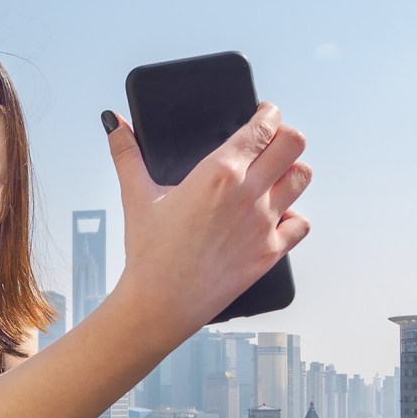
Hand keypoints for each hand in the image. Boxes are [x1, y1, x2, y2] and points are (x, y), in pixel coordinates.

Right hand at [104, 102, 310, 335]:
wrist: (161, 304)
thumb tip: (114, 123)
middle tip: (272, 141)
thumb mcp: (136, 196)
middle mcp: (248, 193)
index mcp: (219, 172)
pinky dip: (293, 216)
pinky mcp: (270, 252)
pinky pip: (301, 223)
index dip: (269, 114)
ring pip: (302, 178)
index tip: (263, 114)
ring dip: (292, 171)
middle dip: (286, 136)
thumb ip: (127, 153)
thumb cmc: (149, 252)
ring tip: (276, 175)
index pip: (264, 126)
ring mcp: (264, 223)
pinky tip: (276, 216)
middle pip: (294, 144)